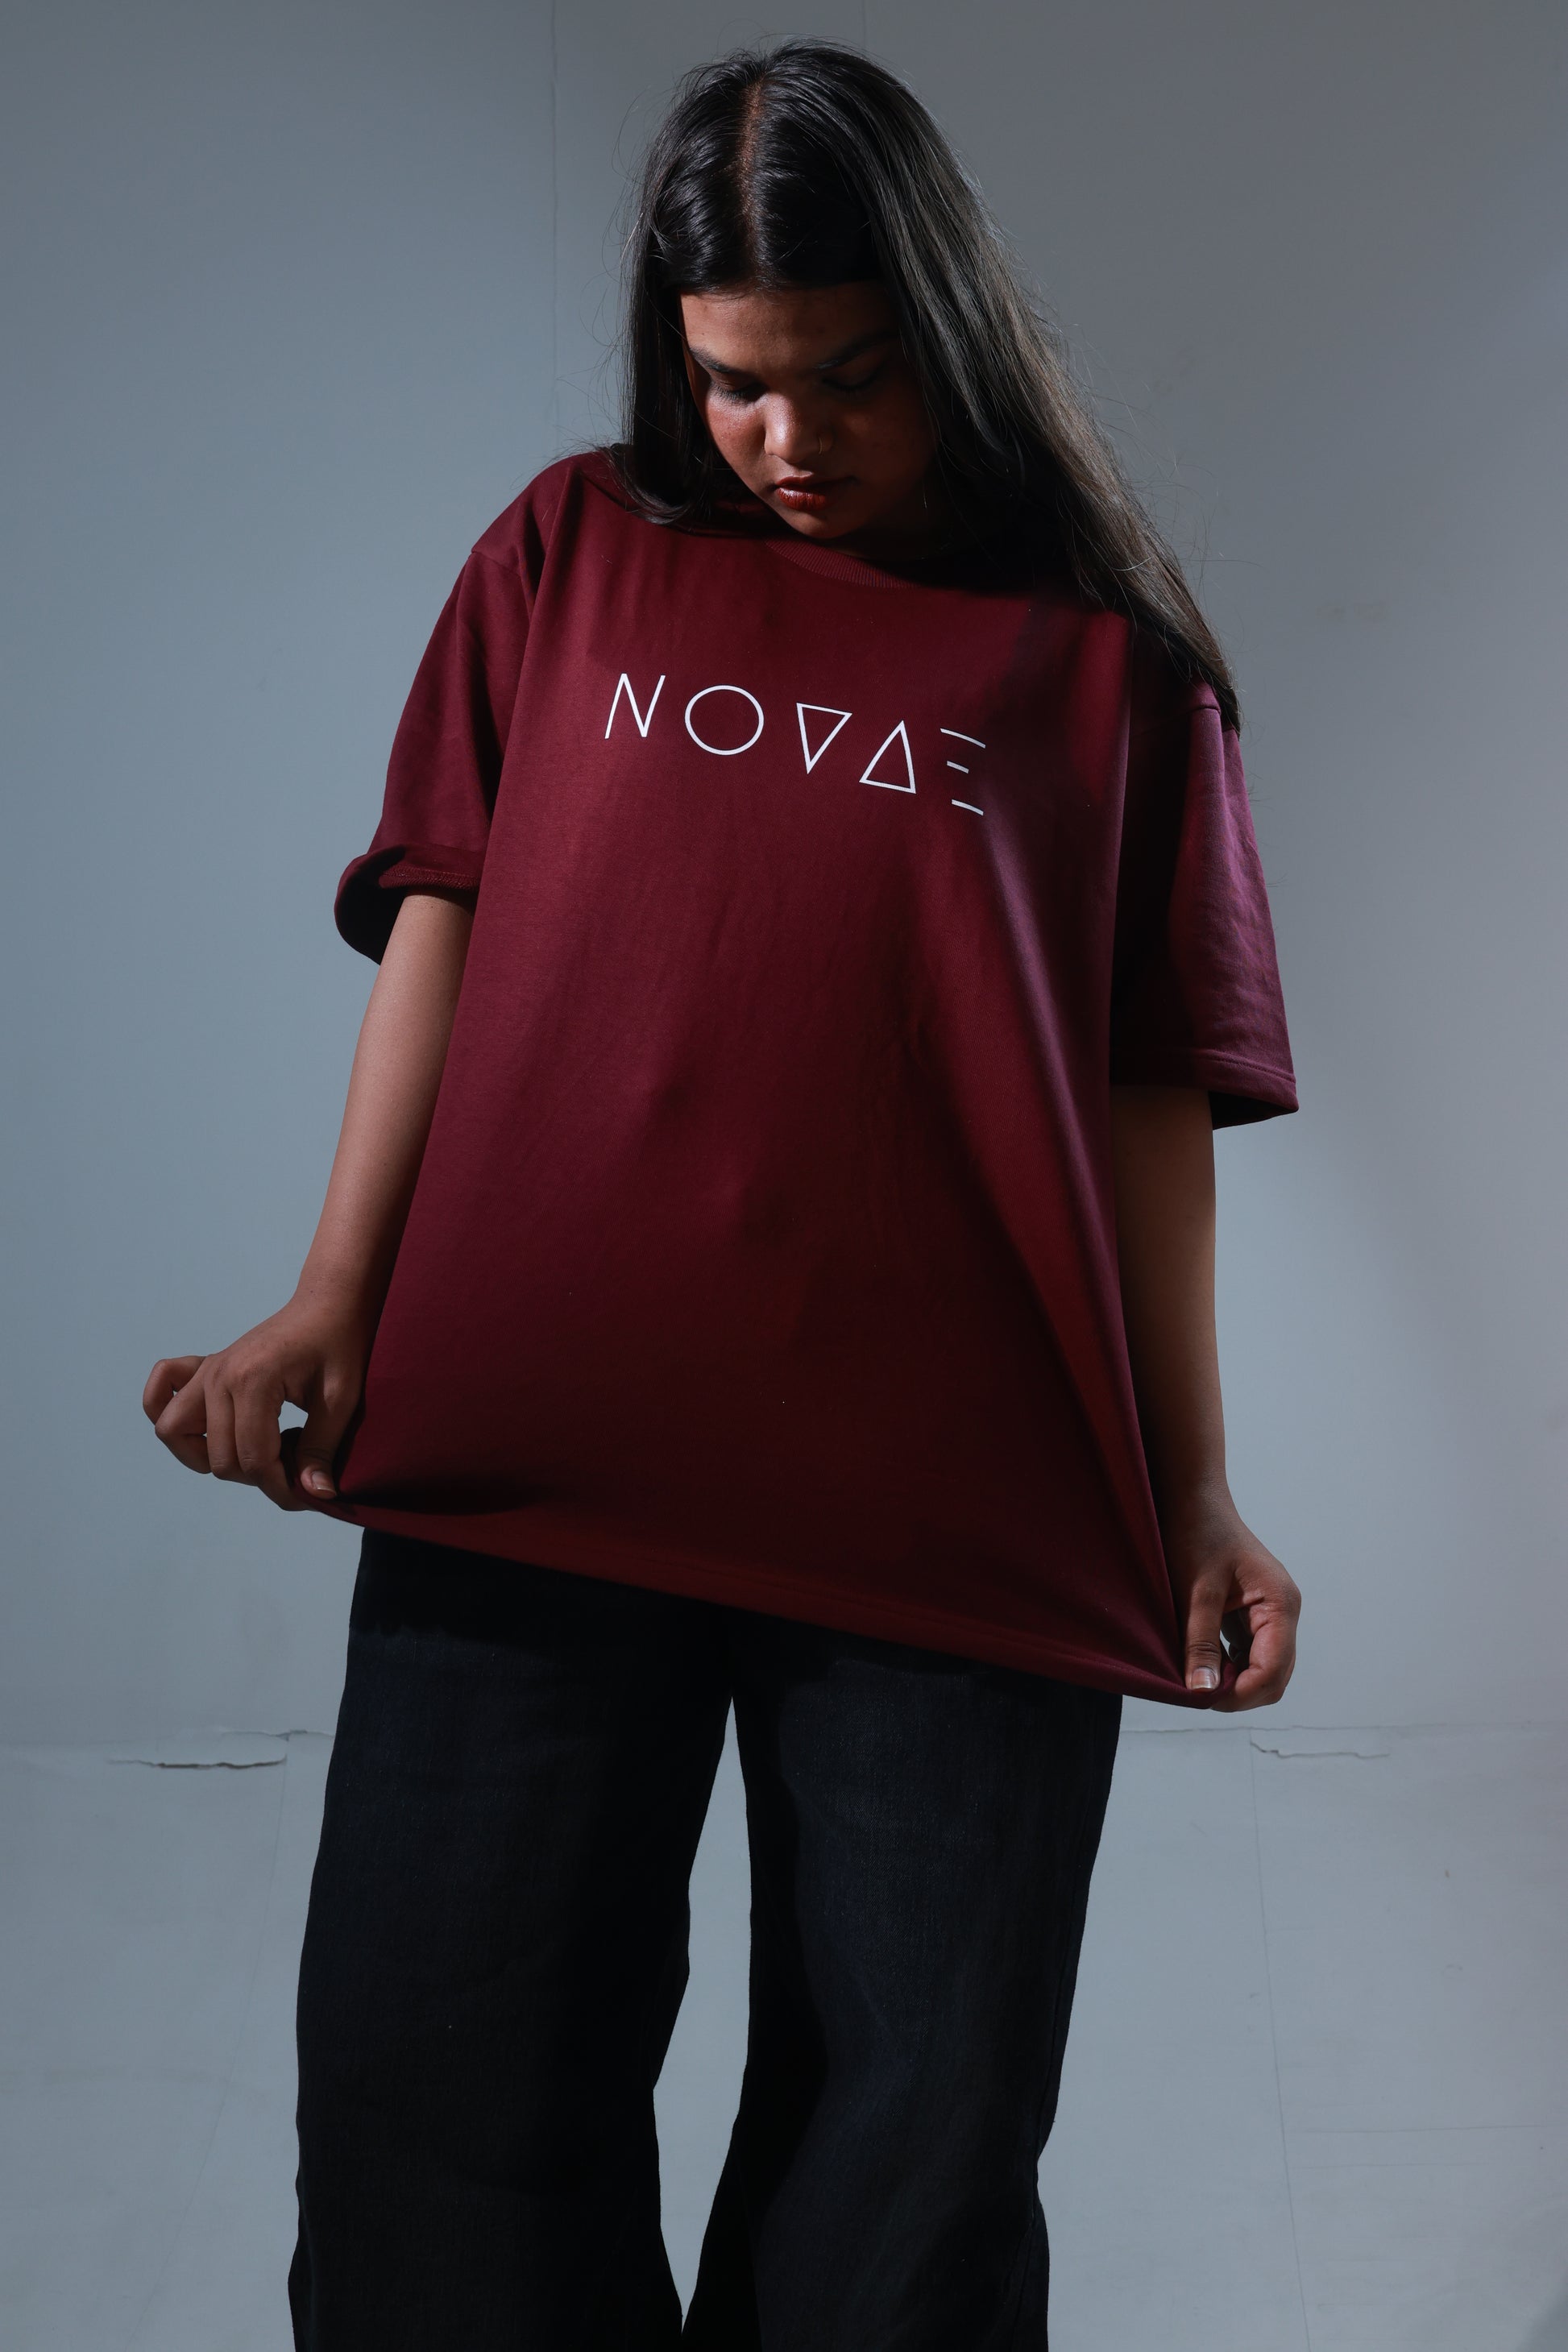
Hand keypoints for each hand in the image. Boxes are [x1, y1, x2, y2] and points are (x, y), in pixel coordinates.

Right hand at [142, 1290, 371, 1511]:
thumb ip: (321, 1449)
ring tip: (251, 1450)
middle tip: (293, 1464)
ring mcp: (207, 1371)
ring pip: (174, 1433)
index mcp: (252, 1381)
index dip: (281, 1488)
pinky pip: (158, 1393)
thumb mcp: (341, 1399)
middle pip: (218, 1459)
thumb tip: (315, 1496)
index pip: (253, 1461)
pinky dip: (166, 1411)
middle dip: (257, 1477)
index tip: (308, 1493)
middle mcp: (219, 1376)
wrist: (328, 1304)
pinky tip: (206, 1425)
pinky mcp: (204, 1368)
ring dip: (208, 1455)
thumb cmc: (339, 1345)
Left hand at [1163, 1490, 1300, 1710]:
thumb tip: (1203, 1691)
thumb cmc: (1196, 1534)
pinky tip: (1202, 1664)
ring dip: (1234, 1681)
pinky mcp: (1254, 1615)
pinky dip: (1229, 1666)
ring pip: (1263, 1669)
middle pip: (1274, 1676)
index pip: (1272, 1670)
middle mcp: (1284, 1613)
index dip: (1241, 1692)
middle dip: (1239, 1692)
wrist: (1193, 1499)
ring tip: (1197, 1678)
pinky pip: (1249, 1654)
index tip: (1202, 1697)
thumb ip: (1200, 1643)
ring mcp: (1271, 1615)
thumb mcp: (1195, 1592)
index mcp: (1280, 1604)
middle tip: (1197, 1692)